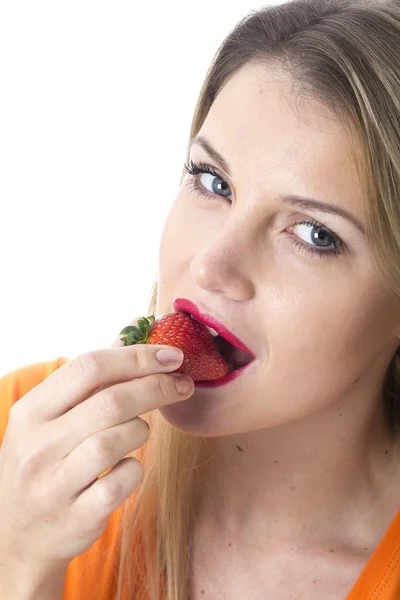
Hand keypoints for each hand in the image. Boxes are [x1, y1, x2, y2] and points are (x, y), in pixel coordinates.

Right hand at [0, 320, 192, 571]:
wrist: (17, 535)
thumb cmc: (45, 461)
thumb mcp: (52, 417)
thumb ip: (92, 375)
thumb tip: (133, 327)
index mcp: (31, 411)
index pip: (89, 367)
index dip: (137, 357)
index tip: (172, 356)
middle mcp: (38, 445)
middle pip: (111, 401)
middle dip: (156, 387)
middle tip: (183, 383)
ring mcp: (54, 484)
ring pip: (119, 438)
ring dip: (142, 430)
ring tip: (139, 432)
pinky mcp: (76, 517)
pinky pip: (125, 479)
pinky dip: (136, 467)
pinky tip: (127, 466)